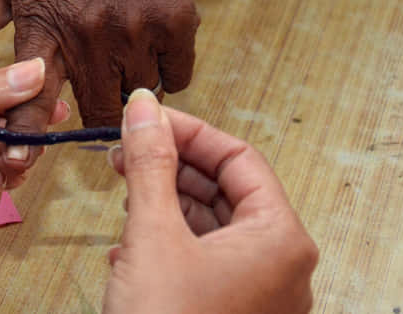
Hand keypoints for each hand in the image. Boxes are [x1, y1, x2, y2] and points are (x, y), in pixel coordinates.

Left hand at [0, 0, 204, 182]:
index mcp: (44, 27)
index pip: (29, 98)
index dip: (25, 136)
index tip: (19, 160)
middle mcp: (89, 36)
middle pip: (95, 111)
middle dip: (94, 109)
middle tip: (94, 90)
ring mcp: (136, 31)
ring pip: (138, 96)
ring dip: (132, 87)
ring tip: (123, 58)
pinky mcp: (176, 24)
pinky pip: (176, 77)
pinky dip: (167, 70)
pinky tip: (151, 46)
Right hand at [103, 89, 317, 313]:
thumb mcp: (153, 234)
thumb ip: (151, 164)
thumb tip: (144, 109)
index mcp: (280, 240)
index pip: (240, 158)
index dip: (190, 132)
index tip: (147, 120)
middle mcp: (279, 266)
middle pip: (225, 190)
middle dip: (171, 167)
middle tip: (126, 151)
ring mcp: (256, 294)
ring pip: (210, 225)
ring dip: (163, 204)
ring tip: (123, 193)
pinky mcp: (229, 312)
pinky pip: (202, 260)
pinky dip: (166, 242)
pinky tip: (127, 247)